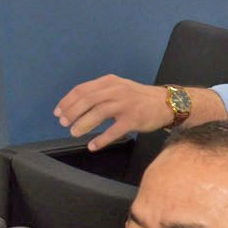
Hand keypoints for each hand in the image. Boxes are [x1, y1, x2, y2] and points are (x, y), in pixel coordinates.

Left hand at [54, 76, 172, 150]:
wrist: (168, 103)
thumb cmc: (140, 98)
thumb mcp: (120, 87)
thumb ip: (101, 93)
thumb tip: (77, 106)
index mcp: (110, 82)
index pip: (82, 89)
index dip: (67, 101)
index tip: (58, 112)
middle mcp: (117, 91)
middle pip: (87, 100)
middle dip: (72, 113)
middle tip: (64, 123)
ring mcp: (126, 105)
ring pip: (98, 113)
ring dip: (83, 124)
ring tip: (74, 133)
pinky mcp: (134, 119)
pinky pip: (114, 131)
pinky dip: (101, 139)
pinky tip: (93, 145)